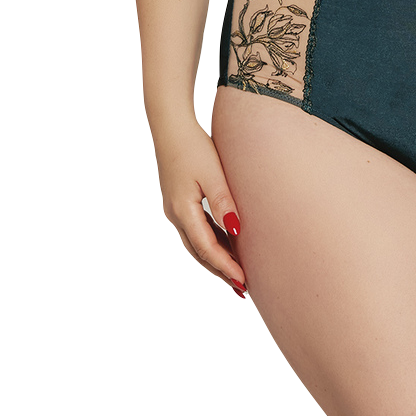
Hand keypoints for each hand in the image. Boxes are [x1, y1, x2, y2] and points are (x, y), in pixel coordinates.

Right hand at [154, 117, 247, 293]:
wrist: (172, 129)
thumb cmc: (194, 147)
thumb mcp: (213, 173)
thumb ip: (224, 202)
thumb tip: (236, 230)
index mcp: (184, 210)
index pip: (206, 248)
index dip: (225, 265)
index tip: (243, 279)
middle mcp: (176, 215)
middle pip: (200, 251)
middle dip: (220, 269)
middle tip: (242, 286)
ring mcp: (176, 210)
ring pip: (197, 243)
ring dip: (216, 258)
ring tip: (237, 272)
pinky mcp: (180, 203)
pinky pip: (196, 230)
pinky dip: (211, 241)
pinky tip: (226, 245)